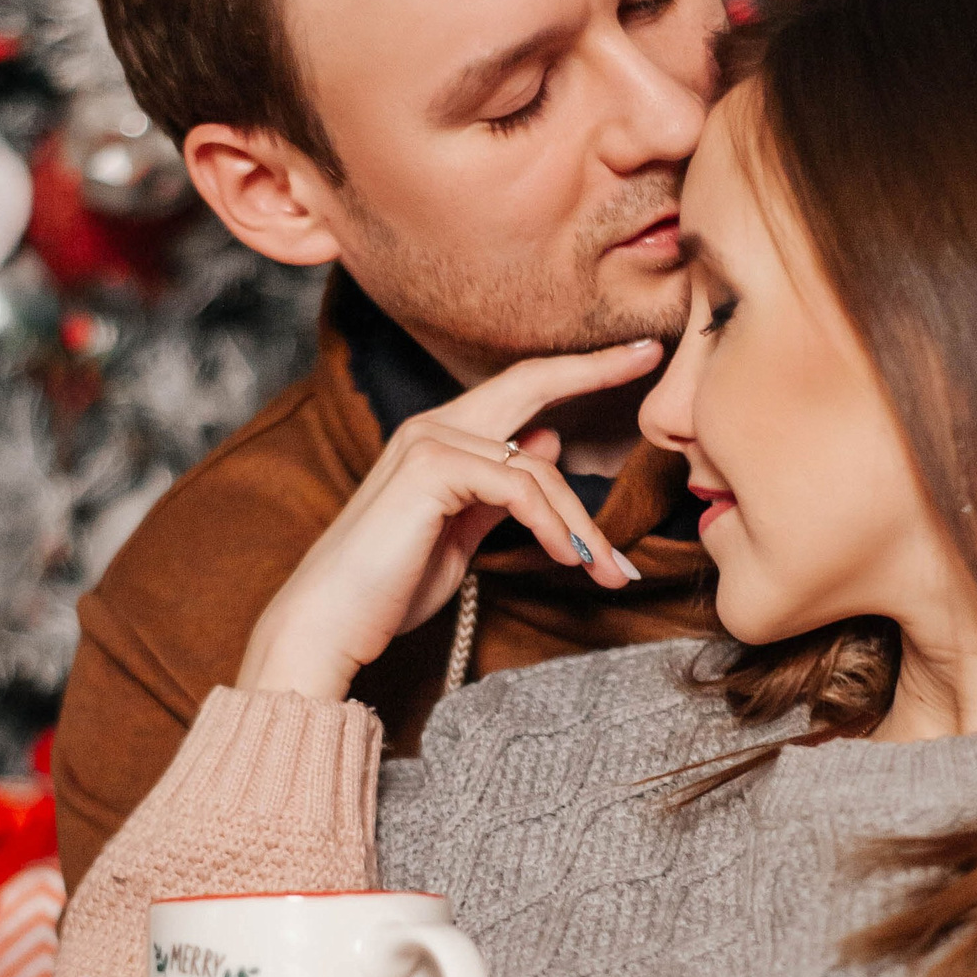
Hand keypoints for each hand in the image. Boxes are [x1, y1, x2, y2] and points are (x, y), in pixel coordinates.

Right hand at [237, 341, 663, 701]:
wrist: (328, 622)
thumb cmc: (389, 587)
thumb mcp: (461, 532)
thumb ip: (501, 490)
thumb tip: (548, 443)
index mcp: (440, 436)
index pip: (519, 390)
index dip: (575, 370)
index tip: (632, 355)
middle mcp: (433, 427)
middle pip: (529, 385)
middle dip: (593, 367)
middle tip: (648, 355)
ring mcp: (429, 443)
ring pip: (537, 466)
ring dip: (581, 523)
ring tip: (608, 570)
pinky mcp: (430, 471)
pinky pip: (519, 489)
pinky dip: (552, 527)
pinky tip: (569, 561)